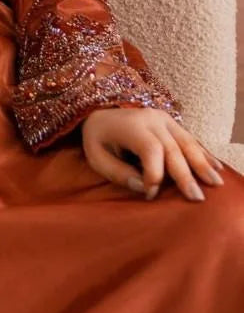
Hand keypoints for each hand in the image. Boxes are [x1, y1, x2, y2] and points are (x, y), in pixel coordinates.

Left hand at [81, 107, 224, 200]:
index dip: (155, 174)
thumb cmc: (98, 140)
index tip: (151, 194)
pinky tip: (216, 166)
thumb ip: (118, 173)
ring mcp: (164, 119)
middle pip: (173, 148)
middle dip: (186, 174)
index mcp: (131, 126)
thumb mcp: (97, 158)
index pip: (151, 150)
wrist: (101, 114)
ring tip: (215, 182)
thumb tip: (143, 187)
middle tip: (196, 198)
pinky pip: (190, 139)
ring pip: (187, 142)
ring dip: (202, 163)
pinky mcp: (171, 123)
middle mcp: (151, 119)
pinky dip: (203, 153)